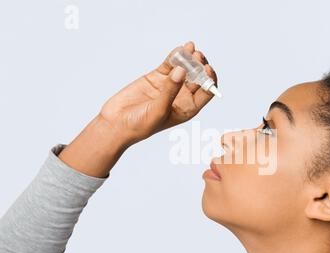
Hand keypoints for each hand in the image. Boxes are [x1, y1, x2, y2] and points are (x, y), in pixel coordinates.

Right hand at [99, 41, 217, 147]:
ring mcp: (170, 85)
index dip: (210, 80)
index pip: (206, 92)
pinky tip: (179, 49)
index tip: (207, 69)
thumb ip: (170, 90)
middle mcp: (182, 96)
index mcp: (188, 108)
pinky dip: (175, 56)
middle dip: (200, 65)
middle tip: (198, 56)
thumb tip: (182, 70)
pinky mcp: (157, 77)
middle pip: (198, 77)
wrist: (117, 123)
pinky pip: (169, 64)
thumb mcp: (159, 110)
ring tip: (190, 48)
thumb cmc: (141, 125)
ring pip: (185, 68)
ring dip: (189, 58)